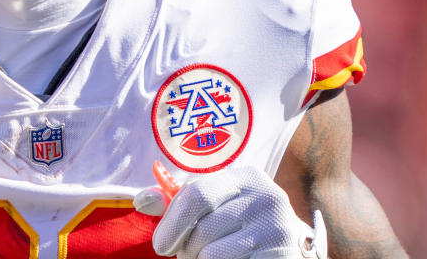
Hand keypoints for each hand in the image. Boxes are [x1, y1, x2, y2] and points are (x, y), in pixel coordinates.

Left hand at [133, 165, 326, 258]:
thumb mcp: (214, 204)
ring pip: (212, 255)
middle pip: (202, 230)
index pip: (196, 195)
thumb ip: (177, 201)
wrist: (286, 247)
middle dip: (186, 249)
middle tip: (189, 255)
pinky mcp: (282, 256)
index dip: (171, 223)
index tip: (160, 245)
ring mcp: (278, 229)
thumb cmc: (240, 223)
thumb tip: (141, 200)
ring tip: (210, 257)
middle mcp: (267, 197)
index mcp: (247, 177)